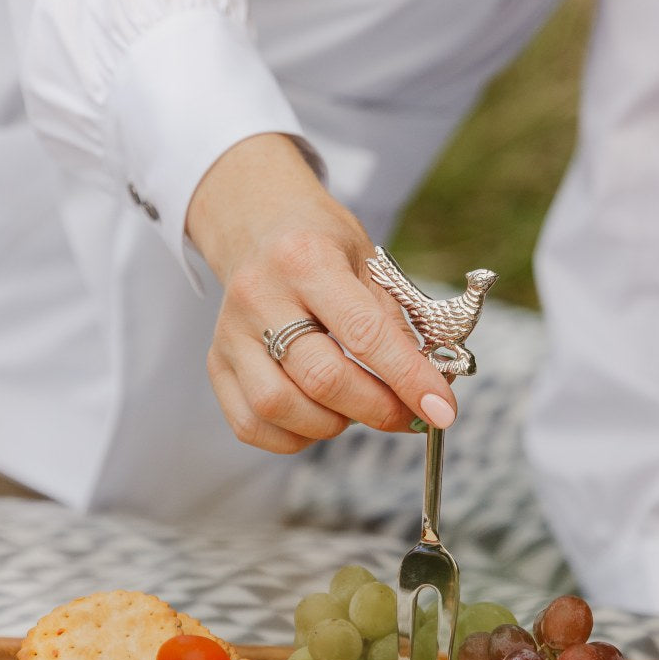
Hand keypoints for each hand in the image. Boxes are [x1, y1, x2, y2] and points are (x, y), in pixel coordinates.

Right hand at [185, 133, 456, 452]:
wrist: (256, 222)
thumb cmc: (321, 245)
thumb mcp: (367, 262)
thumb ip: (395, 324)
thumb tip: (430, 389)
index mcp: (306, 259)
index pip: (364, 333)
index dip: (409, 379)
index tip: (442, 410)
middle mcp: (260, 296)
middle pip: (322, 378)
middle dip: (377, 409)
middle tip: (407, 414)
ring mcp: (231, 333)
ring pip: (280, 407)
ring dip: (333, 424)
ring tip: (355, 407)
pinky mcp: (216, 363)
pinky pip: (251, 425)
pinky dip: (295, 437)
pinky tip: (319, 417)